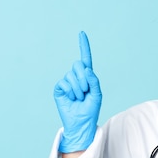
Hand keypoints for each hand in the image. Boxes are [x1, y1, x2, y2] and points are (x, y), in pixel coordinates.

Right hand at [53, 31, 101, 152]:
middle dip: (83, 79)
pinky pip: (64, 83)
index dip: (83, 46)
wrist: (81, 123)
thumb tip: (86, 68)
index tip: (82, 33)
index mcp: (87, 77)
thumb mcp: (97, 95)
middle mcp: (76, 77)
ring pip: (71, 75)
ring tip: (79, 98)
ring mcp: (67, 83)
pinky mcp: (59, 89)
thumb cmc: (91, 110)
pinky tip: (72, 99)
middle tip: (85, 92)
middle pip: (77, 65)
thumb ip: (94, 81)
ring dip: (78, 89)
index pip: (85, 59)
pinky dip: (70, 91)